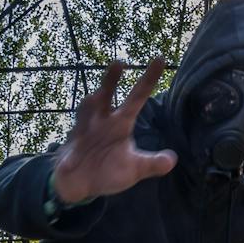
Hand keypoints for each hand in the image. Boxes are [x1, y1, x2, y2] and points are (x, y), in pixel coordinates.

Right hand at [50, 59, 176, 203]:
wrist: (81, 183)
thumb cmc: (108, 169)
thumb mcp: (134, 169)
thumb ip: (152, 164)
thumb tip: (173, 160)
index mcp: (120, 123)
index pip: (136, 98)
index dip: (147, 80)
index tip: (160, 59)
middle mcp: (101, 122)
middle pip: (105, 98)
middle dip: (110, 81)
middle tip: (119, 62)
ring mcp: (83, 134)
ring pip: (84, 116)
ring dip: (88, 108)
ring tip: (95, 97)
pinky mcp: (70, 153)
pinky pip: (71, 155)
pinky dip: (70, 159)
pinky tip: (70, 162)